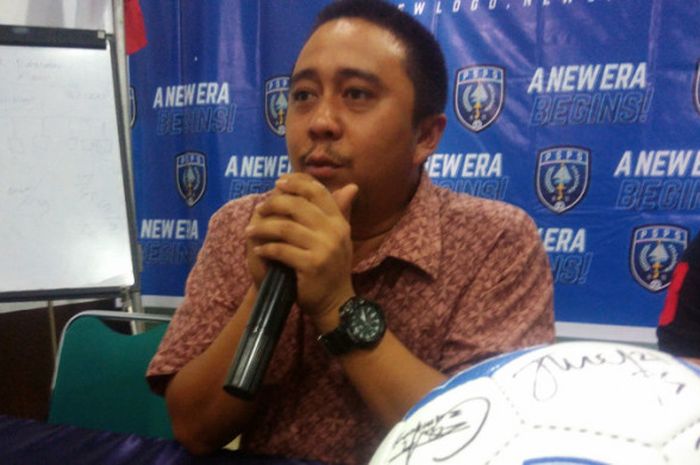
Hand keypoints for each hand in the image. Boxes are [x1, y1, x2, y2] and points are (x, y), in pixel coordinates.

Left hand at [245, 173, 357, 319]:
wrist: (334, 302)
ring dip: (263, 227)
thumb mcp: (337, 237)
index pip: (318, 191)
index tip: (278, 183)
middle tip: (260, 208)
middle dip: (274, 203)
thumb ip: (337, 212)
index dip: (296, 182)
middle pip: (298, 205)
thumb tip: (350, 186)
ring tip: (251, 231)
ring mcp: (324, 249)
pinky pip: (282, 250)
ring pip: (285, 227)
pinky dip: (267, 249)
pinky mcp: (311, 265)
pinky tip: (259, 250)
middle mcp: (334, 231)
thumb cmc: (330, 267)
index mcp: (339, 221)